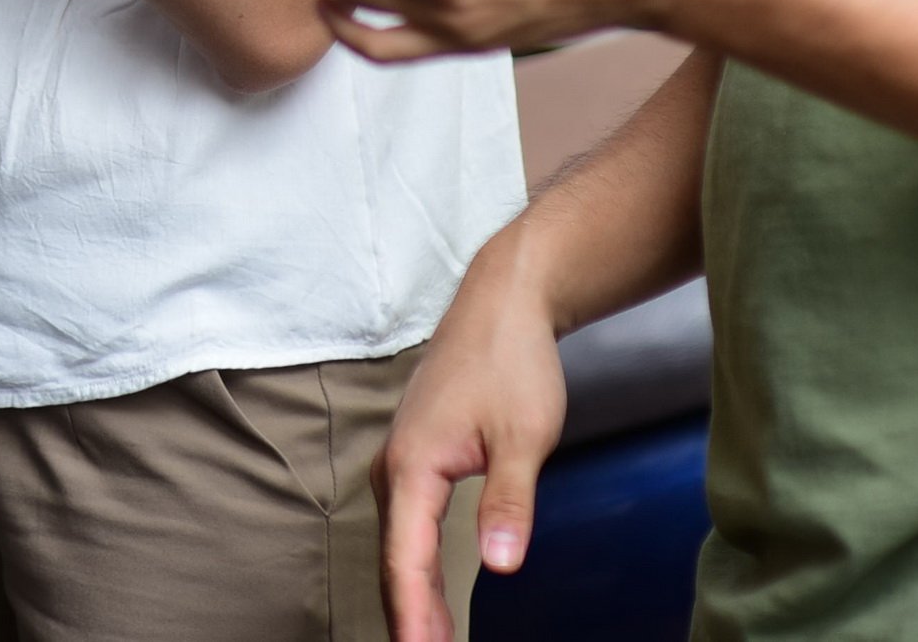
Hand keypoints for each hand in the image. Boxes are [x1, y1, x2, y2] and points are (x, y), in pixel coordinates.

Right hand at [374, 233, 566, 641]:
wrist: (500, 305)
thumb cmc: (511, 363)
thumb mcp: (523, 436)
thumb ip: (509, 502)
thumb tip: (502, 564)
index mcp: (413, 465)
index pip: (407, 557)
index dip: (414, 613)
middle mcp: (395, 468)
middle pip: (394, 560)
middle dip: (406, 617)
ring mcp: (401, 464)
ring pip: (399, 546)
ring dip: (411, 598)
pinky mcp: (416, 461)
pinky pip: (408, 528)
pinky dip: (415, 568)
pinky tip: (430, 594)